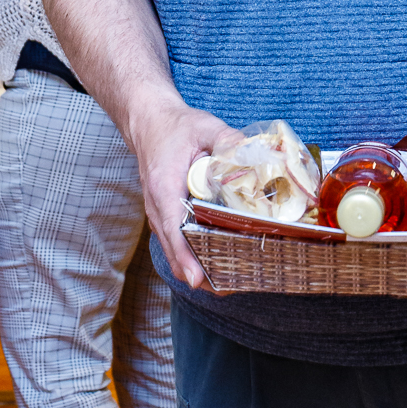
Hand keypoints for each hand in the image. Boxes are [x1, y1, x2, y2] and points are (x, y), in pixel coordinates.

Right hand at [129, 98, 245, 289]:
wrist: (150, 124)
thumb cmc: (175, 128)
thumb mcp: (205, 127)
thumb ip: (229, 141)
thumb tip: (257, 155)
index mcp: (164, 188)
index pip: (172, 230)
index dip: (185, 257)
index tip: (198, 279)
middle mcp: (158, 209)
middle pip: (175, 253)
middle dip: (202, 274)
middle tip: (235, 283)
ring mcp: (160, 217)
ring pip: (177, 253)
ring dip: (200, 269)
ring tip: (235, 278)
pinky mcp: (167, 218)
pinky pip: (179, 245)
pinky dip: (196, 258)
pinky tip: (222, 260)